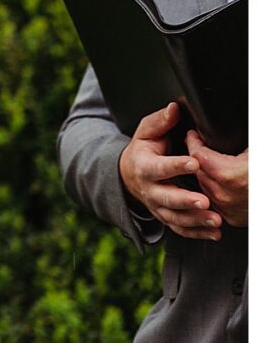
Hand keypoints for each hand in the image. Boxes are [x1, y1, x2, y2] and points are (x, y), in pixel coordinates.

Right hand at [119, 102, 223, 239]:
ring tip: (215, 220)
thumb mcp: (146, 133)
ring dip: (196, 220)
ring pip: (175, 217)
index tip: (194, 163)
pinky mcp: (166, 217)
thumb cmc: (143, 151)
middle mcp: (150, 190)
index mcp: (145, 167)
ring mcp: (158, 206)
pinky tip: (214, 233)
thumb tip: (174, 108)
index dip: (176, 165)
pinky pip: (180, 229)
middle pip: (166, 198)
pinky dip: (197, 233)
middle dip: (186, 200)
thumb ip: (160, 121)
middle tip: (204, 200)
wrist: (127, 176)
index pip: (160, 167)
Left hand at [185, 130, 248, 227]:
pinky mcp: (234, 218)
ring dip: (205, 174)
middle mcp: (226, 195)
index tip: (193, 135)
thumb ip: (240, 137)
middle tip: (201, 146)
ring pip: (204, 187)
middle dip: (199, 158)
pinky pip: (215, 201)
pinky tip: (220, 181)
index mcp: (230, 175)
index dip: (194, 142)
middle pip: (199, 171)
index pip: (198, 155)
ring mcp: (229, 209)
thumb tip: (238, 117)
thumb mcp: (253, 151)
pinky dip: (215, 190)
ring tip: (211, 163)